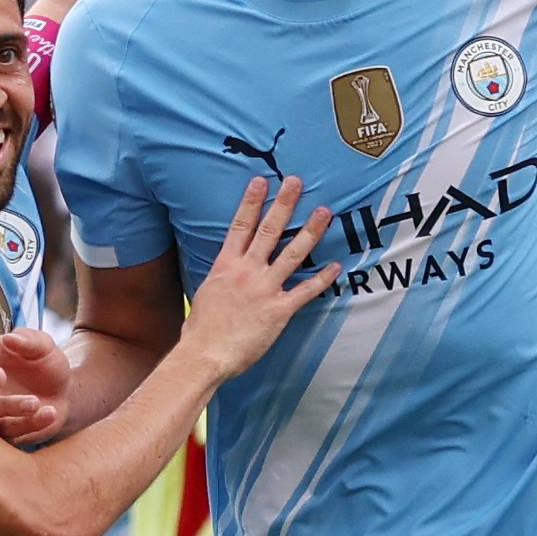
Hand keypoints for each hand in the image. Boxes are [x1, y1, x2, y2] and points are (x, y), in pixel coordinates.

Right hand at [0, 322, 75, 444]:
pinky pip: (8, 430)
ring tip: (34, 402)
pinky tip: (49, 412)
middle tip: (0, 377)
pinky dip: (29, 423)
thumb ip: (28, 340)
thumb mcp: (44, 346)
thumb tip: (9, 338)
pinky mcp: (0, 429)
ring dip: (7, 405)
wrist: (64, 394)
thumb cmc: (46, 364)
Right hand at [178, 176, 332, 378]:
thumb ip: (221, 278)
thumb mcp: (206, 293)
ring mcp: (264, 289)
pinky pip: (305, 291)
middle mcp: (247, 271)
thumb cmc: (200, 330)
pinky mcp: (278, 310)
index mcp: (226, 265)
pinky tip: (336, 266)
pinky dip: (322, 279)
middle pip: (269, 230)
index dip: (251, 201)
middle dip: (284, 204)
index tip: (261, 181)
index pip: (240, 225)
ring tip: (324, 212)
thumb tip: (225, 273)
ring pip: (293, 253)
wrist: (204, 354)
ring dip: (310, 231)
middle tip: (296, 182)